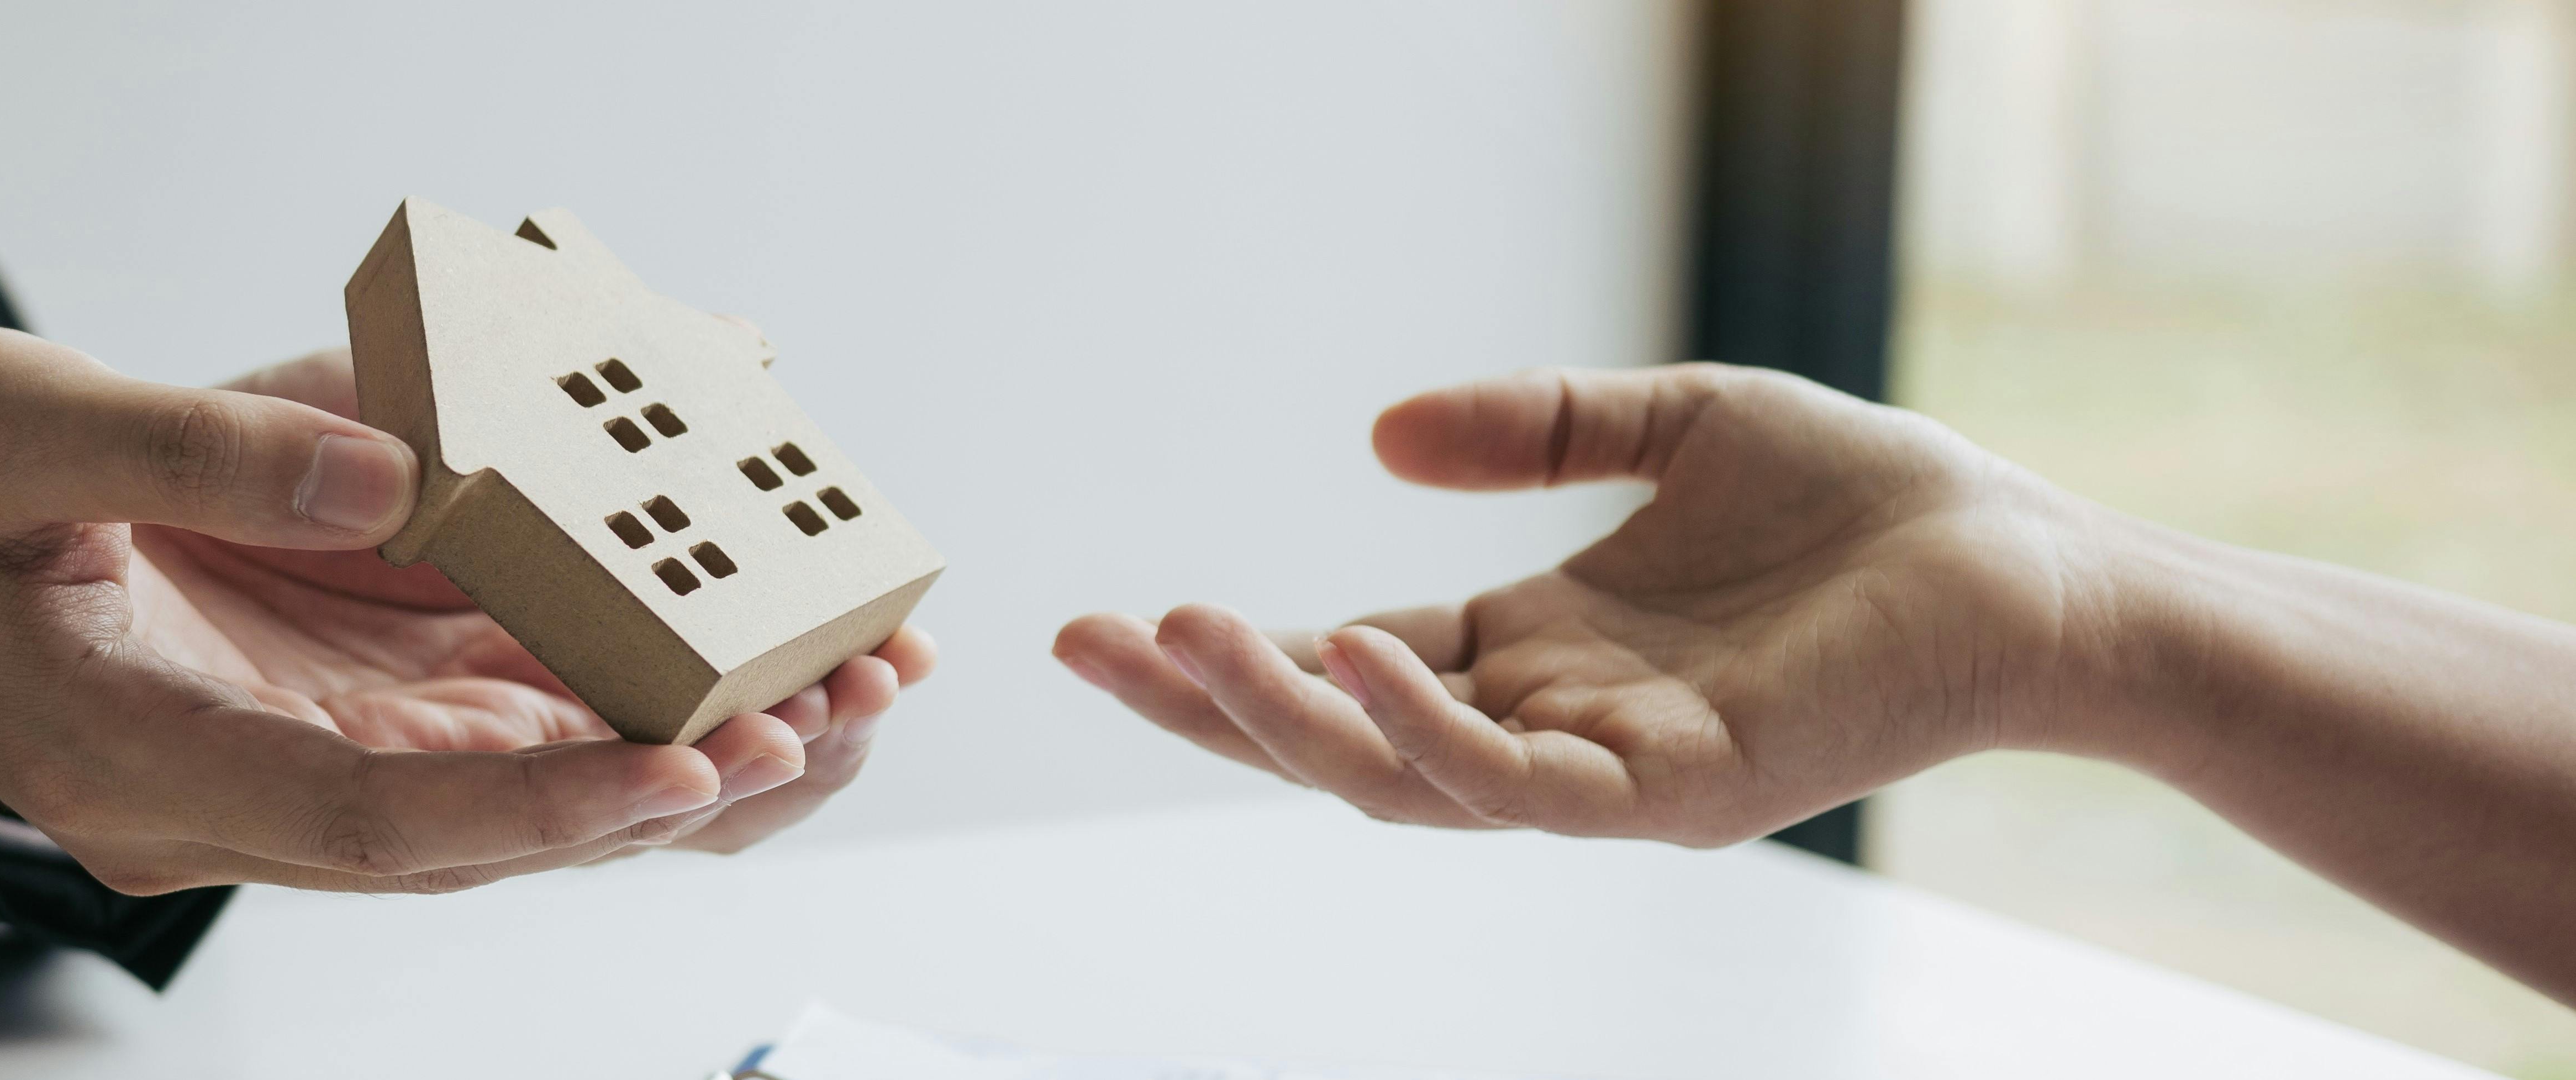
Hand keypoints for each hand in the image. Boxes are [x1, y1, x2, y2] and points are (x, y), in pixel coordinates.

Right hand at [0, 328, 931, 895]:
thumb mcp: (11, 423)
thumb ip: (199, 447)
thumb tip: (403, 466)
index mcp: (146, 754)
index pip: (376, 816)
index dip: (541, 799)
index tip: (686, 763)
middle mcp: (244, 792)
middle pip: (490, 829)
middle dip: (671, 782)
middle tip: (841, 713)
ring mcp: (298, 758)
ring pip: (523, 791)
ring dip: (685, 746)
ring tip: (850, 682)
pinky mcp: (336, 705)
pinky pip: (499, 711)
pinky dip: (623, 678)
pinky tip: (744, 631)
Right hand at [1053, 364, 2137, 844]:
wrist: (2033, 567)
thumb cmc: (1868, 508)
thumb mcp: (1670, 426)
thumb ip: (1532, 428)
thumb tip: (1376, 435)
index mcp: (1540, 654)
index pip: (1355, 668)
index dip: (1239, 657)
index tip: (1123, 621)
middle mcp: (1557, 728)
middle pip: (1343, 742)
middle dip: (1210, 708)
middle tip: (1086, 648)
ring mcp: (1613, 773)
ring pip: (1408, 779)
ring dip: (1288, 720)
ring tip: (1184, 644)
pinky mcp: (1685, 791)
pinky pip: (1527, 786)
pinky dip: (1432, 733)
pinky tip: (1356, 663)